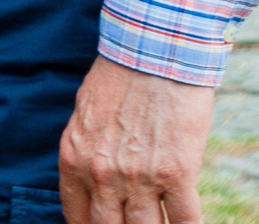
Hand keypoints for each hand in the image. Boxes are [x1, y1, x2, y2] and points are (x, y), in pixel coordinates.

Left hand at [58, 55, 211, 223]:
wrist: (154, 52)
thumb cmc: (120, 78)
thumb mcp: (86, 117)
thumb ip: (88, 154)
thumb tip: (96, 184)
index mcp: (75, 159)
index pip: (76, 217)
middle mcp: (102, 175)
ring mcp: (139, 178)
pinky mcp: (177, 174)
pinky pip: (183, 221)